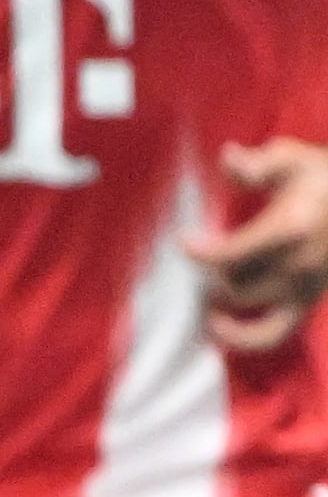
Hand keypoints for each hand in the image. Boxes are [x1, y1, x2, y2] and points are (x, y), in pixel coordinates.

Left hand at [190, 140, 327, 354]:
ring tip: (206, 290)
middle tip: (202, 257)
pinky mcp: (308, 301)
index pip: (232, 256)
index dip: (200, 253)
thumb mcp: (292, 159)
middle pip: (235, 282)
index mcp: (289, 229)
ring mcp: (304, 286)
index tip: (183, 240)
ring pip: (248, 307)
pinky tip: (218, 326)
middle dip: (211, 273)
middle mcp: (298, 264)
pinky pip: (272, 335)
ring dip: (220, 301)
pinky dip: (243, 339)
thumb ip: (258, 163)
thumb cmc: (325, 176)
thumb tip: (228, 157)